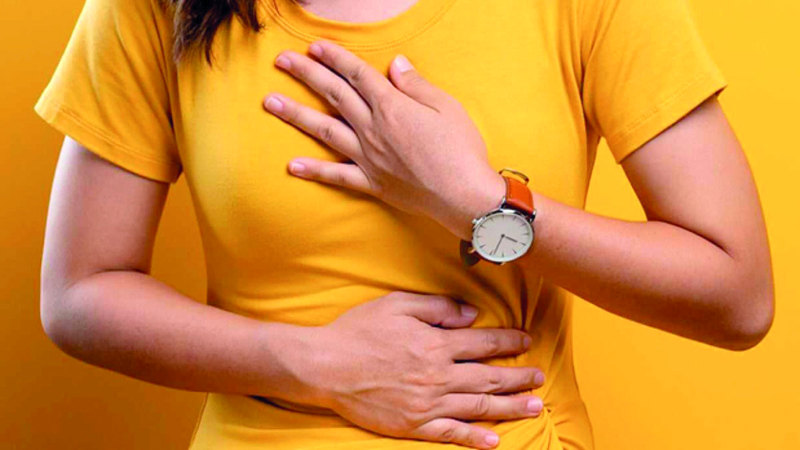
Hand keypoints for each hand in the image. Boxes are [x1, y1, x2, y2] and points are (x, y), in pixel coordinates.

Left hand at [263, 40, 505, 240]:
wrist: (465, 196)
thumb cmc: (462, 150)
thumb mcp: (446, 107)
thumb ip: (416, 85)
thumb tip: (396, 64)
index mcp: (392, 107)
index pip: (357, 75)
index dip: (335, 57)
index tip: (314, 46)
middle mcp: (373, 130)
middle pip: (334, 95)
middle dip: (306, 74)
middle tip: (282, 61)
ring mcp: (368, 158)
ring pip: (325, 131)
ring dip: (296, 115)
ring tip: (271, 102)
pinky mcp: (372, 183)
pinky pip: (336, 176)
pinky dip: (314, 171)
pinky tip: (292, 165)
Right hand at [301, 292, 544, 448]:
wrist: (325, 366)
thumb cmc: (359, 331)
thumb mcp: (398, 304)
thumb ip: (438, 307)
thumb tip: (472, 315)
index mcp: (435, 344)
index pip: (483, 344)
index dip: (508, 342)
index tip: (526, 342)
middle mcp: (437, 376)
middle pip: (488, 378)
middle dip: (517, 377)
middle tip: (539, 377)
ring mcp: (427, 405)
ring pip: (478, 407)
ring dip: (509, 407)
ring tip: (534, 406)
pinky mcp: (413, 426)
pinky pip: (450, 435)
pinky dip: (474, 439)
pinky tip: (494, 442)